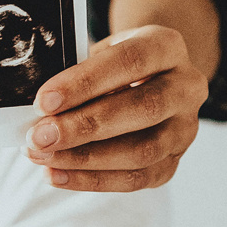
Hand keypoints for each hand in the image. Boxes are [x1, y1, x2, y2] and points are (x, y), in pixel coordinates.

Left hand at [24, 23, 208, 191]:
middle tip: (39, 136)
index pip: (130, 61)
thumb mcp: (100, 54)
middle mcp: (186, 87)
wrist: (149, 79)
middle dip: (84, 126)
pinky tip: (57, 175)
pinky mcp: (174, 161)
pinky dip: (92, 180)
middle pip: (142, 109)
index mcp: (167, 47)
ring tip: (43, 157)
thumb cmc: (114, 65)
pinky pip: (136, 179)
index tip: (44, 101)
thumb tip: (42, 111)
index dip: (85, 82)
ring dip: (85, 158)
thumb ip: (78, 76)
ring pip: (142, 152)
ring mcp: (185, 128)